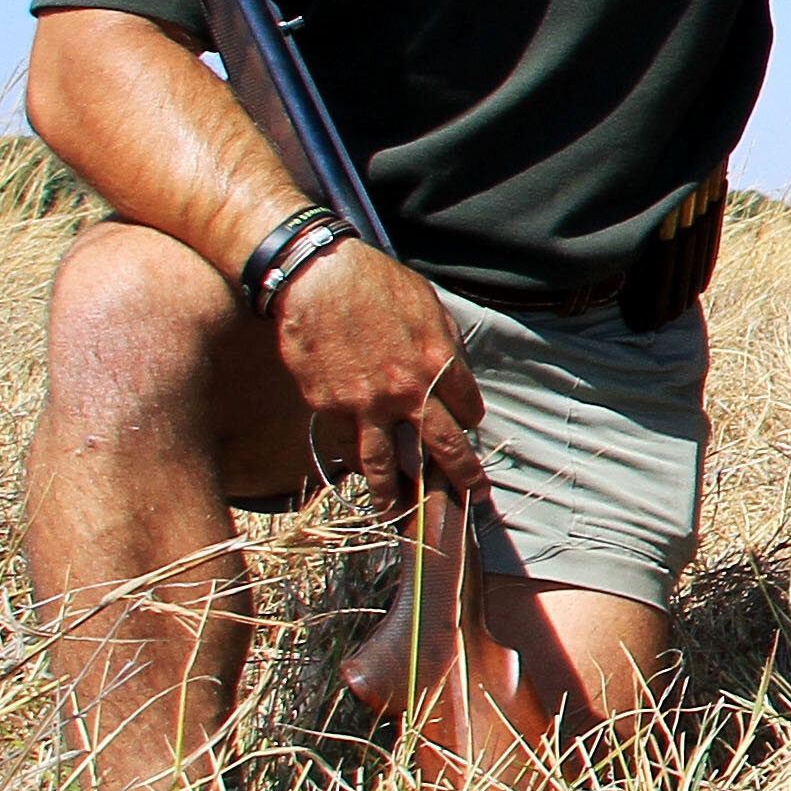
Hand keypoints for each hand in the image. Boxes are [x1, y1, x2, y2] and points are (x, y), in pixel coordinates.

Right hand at [274, 238, 484, 503]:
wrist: (319, 278)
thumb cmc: (376, 283)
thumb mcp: (427, 305)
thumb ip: (443, 343)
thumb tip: (454, 371)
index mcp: (439, 361)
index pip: (467, 408)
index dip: (470, 421)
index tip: (470, 429)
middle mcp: (407, 391)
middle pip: (442, 446)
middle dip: (460, 475)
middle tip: (471, 495)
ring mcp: (366, 405)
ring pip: (385, 464)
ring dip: (393, 493)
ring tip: (398, 511)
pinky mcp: (328, 408)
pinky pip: (344, 446)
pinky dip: (352, 461)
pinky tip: (357, 470)